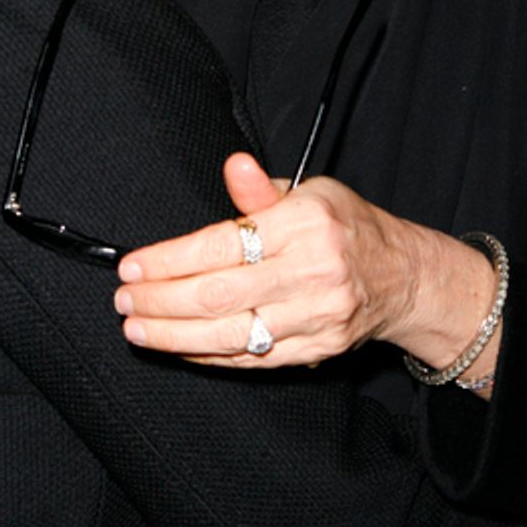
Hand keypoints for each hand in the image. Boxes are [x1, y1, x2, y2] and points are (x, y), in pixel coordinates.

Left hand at [115, 153, 499, 379]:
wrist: (402, 275)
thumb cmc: (345, 227)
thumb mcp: (310, 192)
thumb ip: (261, 191)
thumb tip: (234, 167)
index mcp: (306, 225)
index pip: (223, 246)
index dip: (170, 259)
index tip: (133, 265)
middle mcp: (313, 273)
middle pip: (219, 294)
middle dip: (161, 300)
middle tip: (124, 299)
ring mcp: (316, 318)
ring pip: (230, 334)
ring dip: (174, 335)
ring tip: (137, 327)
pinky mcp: (316, 350)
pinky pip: (251, 359)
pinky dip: (207, 355)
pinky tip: (177, 346)